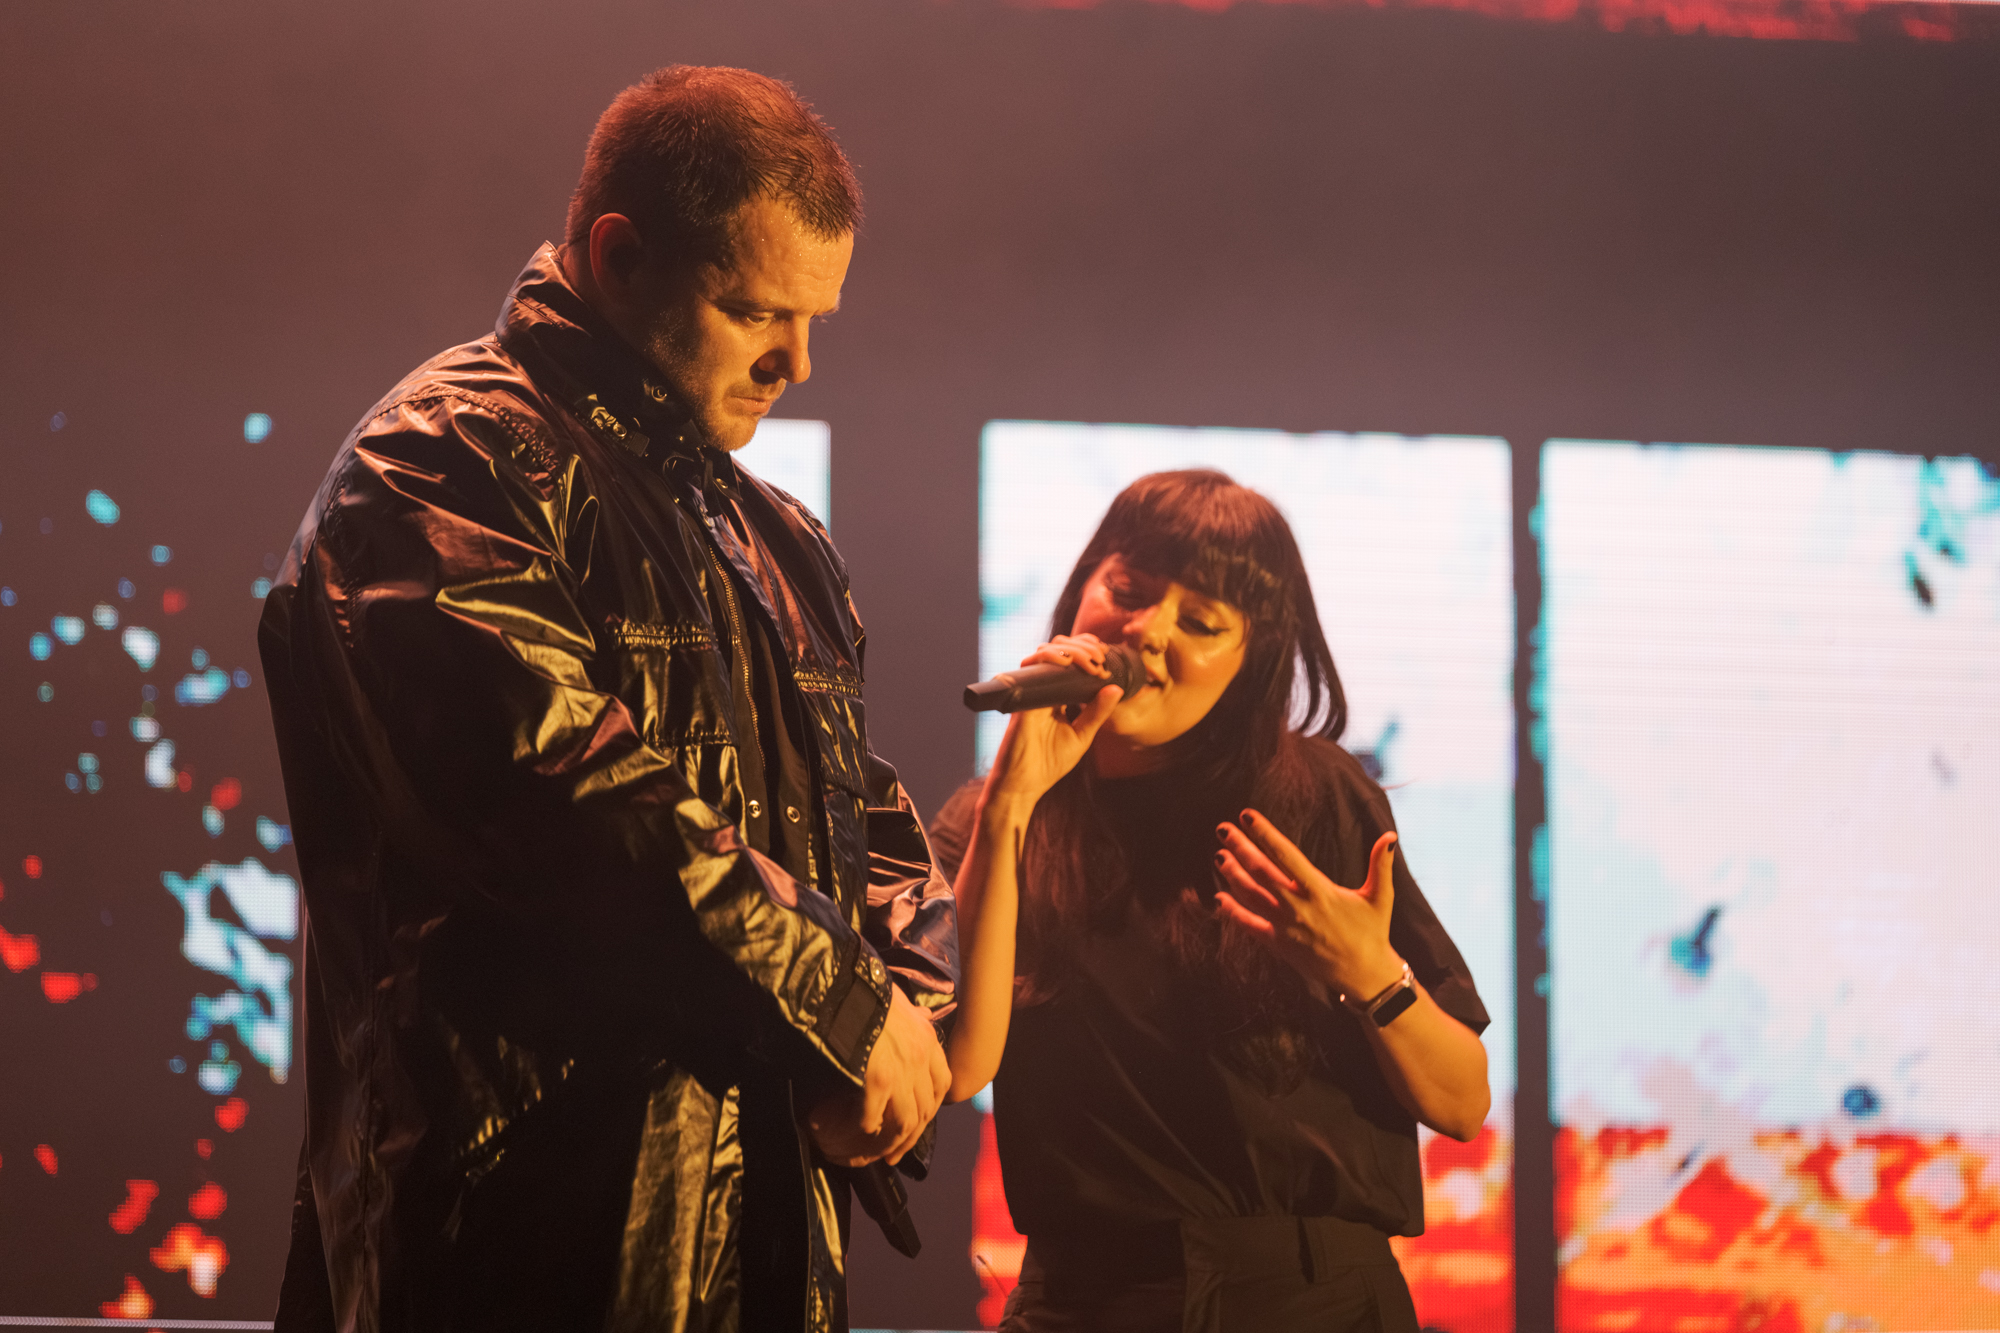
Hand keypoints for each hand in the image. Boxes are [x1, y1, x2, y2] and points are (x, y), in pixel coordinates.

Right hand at [806, 984, 950, 1166]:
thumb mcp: (899, 1000)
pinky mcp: (878, 1081)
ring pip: (906, 1121)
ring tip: (879, 1154)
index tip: (921, 1121)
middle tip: (897, 1151)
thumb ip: (912, 1014)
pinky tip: (858, 1134)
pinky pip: (875, 1118)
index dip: (933, 1107)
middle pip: (926, 1108)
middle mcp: (920, 1059)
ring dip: (893, 1142)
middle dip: (913, 1135)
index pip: (943, 1083)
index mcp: (927, 1039)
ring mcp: (901, 1072)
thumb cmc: (867, 991)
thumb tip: (920, 1017)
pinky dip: (867, 1130)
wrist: (844, 986)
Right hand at [984, 634, 1123, 808]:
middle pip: (1061, 650)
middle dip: (1084, 646)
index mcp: (1059, 697)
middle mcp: (1044, 690)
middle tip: (1101, 657)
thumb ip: (1097, 713)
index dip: (1087, 649)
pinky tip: (1066, 662)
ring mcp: (1032, 692)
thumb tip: (1115, 688)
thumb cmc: (1049, 764)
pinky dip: (1049, 658)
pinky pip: (1033, 668)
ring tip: (1091, 661)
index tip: (1105, 655)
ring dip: (1071, 650)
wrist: (1022, 784)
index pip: (1072, 662)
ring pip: (1048, 653)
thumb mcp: (1081, 736)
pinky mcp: (1023, 697)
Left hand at [1213, 810, 1403, 1000]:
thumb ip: (1381, 866)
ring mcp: (1285, 926)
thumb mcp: (1381, 897)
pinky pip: (1250, 926)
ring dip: (1232, 875)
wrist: (1364, 976)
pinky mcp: (1279, 944)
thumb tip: (1391, 836)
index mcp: (1320, 891)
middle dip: (1241, 848)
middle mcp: (1298, 907)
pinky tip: (1219, 898)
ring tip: (1219, 855)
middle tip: (1223, 829)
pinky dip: (1233, 912)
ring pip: (1252, 896)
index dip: (1265, 834)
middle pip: (1262, 872)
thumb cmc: (1372, 932)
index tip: (1248, 816)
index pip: (1286, 855)